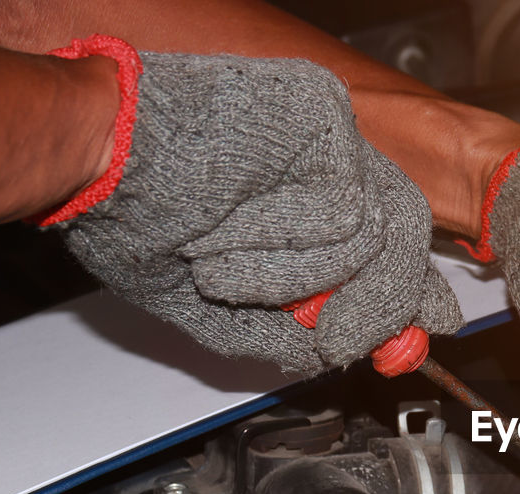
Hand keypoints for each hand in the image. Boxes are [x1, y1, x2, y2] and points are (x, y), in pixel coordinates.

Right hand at [42, 40, 462, 371]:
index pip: (395, 249)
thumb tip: (344, 352)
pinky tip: (236, 231)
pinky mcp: (325, 115)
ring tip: (230, 268)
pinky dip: (291, 243)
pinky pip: (345, 207)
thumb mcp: (220, 308)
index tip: (424, 335)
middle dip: (378, 305)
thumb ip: (288, 334)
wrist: (95, 155)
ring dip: (308, 278)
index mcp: (315, 204)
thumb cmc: (139, 216)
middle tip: (335, 336)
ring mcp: (333, 140)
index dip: (410, 298)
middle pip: (404, 241)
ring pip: (377, 233)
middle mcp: (332, 168)